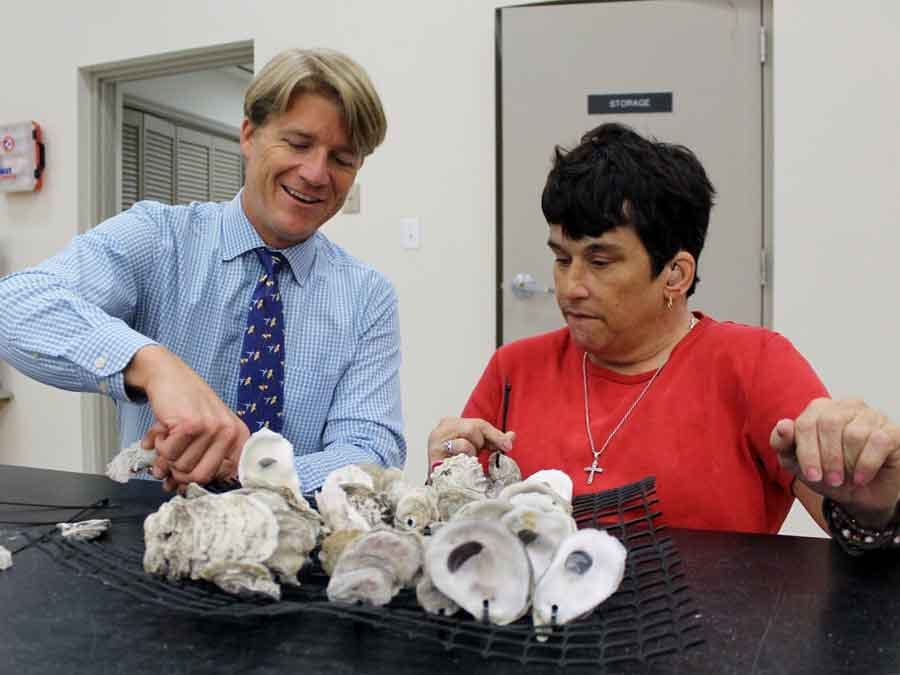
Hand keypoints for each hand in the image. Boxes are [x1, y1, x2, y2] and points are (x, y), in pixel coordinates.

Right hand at [127, 345, 249, 491]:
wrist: (169, 375)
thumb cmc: (187, 404)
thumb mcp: (206, 430)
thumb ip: (200, 458)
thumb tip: (179, 489)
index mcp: (237, 437)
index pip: (223, 476)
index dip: (197, 481)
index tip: (181, 482)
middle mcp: (228, 433)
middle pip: (199, 476)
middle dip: (177, 473)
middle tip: (166, 464)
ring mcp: (210, 428)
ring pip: (180, 466)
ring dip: (164, 457)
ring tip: (164, 440)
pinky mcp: (190, 425)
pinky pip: (168, 453)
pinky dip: (157, 445)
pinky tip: (161, 430)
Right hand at [426, 417, 514, 474]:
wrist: (440, 482)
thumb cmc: (456, 462)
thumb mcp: (476, 447)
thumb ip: (492, 440)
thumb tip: (511, 436)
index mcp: (451, 423)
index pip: (479, 424)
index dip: (495, 435)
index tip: (507, 446)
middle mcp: (442, 428)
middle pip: (474, 428)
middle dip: (480, 444)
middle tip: (475, 455)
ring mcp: (436, 441)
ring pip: (467, 440)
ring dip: (471, 453)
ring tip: (464, 460)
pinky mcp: (435, 454)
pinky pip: (458, 451)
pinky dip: (464, 458)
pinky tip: (459, 463)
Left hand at [771, 397, 899, 526]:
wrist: (861, 495)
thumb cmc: (826, 473)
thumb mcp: (797, 463)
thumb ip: (783, 444)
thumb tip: (783, 426)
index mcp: (819, 409)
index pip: (805, 423)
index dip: (807, 452)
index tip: (811, 476)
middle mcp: (846, 406)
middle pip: (828, 424)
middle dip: (828, 458)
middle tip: (831, 481)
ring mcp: (871, 415)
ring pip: (854, 434)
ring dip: (848, 463)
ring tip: (848, 478)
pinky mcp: (892, 430)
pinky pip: (877, 441)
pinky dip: (867, 464)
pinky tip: (862, 477)